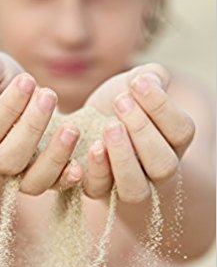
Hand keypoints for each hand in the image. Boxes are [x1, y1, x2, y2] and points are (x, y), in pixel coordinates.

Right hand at [0, 51, 82, 193]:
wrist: (23, 101)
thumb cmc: (3, 82)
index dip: (8, 107)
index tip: (28, 80)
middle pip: (7, 160)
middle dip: (31, 128)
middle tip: (49, 95)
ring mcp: (18, 172)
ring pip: (30, 182)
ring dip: (54, 157)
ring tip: (71, 128)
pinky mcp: (43, 176)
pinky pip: (53, 187)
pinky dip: (67, 179)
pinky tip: (80, 165)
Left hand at [83, 63, 194, 201]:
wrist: (85, 126)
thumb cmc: (118, 105)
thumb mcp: (135, 84)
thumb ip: (151, 76)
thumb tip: (151, 79)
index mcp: (172, 142)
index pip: (181, 131)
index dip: (162, 107)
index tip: (137, 83)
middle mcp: (155, 170)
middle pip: (163, 164)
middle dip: (142, 130)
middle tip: (121, 102)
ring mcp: (127, 185)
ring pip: (136, 188)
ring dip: (123, 157)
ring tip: (110, 126)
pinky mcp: (97, 190)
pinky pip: (100, 190)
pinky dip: (97, 169)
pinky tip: (93, 145)